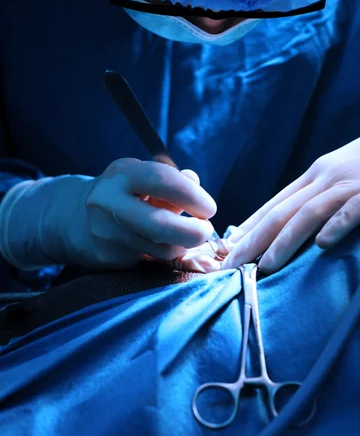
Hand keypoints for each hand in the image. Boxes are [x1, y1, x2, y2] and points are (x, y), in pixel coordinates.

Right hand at [0, 158, 216, 270]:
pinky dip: (163, 254)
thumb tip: (194, 181)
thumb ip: (171, 179)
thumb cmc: (123, 193)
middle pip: (160, 225)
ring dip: (180, 245)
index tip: (209, 208)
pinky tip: (158, 244)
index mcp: (122, 174)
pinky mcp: (107, 258)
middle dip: (192, 232)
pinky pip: (149, 260)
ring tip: (182, 236)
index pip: (162, 181)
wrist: (74, 218)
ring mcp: (106, 233)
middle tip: (206, 231)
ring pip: (159, 249)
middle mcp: (109, 203)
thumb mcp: (142, 177)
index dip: (193, 196)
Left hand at [221, 119, 359, 273]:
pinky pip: (354, 210)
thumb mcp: (340, 175)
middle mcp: (324, 178)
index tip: (226, 251)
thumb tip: (290, 224)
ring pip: (308, 214)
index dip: (247, 230)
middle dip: (252, 242)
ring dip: (283, 242)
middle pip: (280, 213)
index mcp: (313, 176)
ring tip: (264, 267)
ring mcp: (349, 184)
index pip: (273, 206)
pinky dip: (337, 225)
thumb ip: (316, 196)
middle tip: (229, 267)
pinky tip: (323, 245)